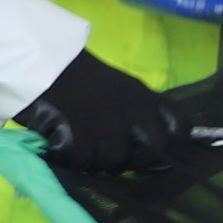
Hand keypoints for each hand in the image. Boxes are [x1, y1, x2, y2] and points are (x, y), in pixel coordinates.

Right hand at [14, 50, 180, 174]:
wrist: (42, 60)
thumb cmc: (78, 76)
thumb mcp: (119, 88)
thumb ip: (136, 111)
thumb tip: (145, 145)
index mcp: (145, 97)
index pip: (180, 123)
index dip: (176, 142)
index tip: (161, 150)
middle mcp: (134, 110)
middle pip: (155, 148)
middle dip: (139, 161)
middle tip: (116, 159)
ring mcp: (109, 122)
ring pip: (117, 159)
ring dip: (99, 162)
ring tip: (83, 153)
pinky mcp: (81, 132)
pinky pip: (83, 159)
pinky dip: (72, 160)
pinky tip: (62, 151)